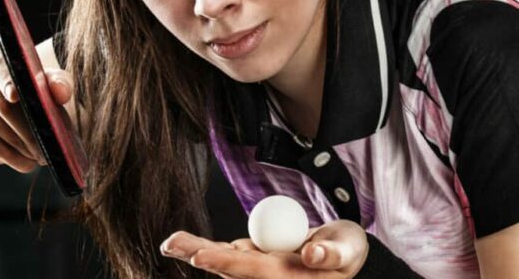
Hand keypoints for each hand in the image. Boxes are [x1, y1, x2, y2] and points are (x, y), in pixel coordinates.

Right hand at [0, 42, 73, 172]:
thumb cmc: (28, 92)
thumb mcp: (43, 83)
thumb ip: (57, 82)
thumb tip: (61, 91)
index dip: (6, 81)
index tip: (14, 96)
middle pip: (2, 106)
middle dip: (28, 129)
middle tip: (48, 145)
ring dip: (24, 147)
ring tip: (43, 154)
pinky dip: (14, 158)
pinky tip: (28, 161)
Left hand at [160, 219, 368, 277]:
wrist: (346, 257)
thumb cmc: (347, 253)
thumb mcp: (347, 250)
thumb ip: (332, 254)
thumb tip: (311, 253)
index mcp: (285, 276)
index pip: (250, 269)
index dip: (224, 260)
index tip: (201, 255)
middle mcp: (266, 276)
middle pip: (226, 265)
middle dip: (198, 252)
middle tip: (170, 243)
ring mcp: (258, 268)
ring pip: (222, 258)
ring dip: (197, 249)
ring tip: (172, 242)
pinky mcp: (255, 259)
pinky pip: (230, 252)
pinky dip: (213, 247)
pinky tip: (193, 244)